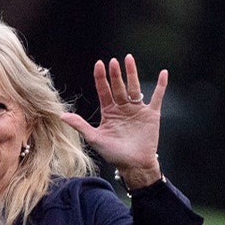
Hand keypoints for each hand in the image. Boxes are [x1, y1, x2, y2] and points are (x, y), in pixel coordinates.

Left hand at [61, 54, 167, 189]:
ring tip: (128, 59)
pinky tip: (163, 73)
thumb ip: (80, 125)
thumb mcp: (95, 138)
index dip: (101, 78)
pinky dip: (161, 86)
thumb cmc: (113, 154)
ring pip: (135, 87)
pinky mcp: (151, 114)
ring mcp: (137, 110)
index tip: (99, 64)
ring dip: (132, 73)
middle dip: (115, 74)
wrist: (134, 165)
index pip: (104, 91)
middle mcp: (122, 108)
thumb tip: (61, 116)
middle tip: (112, 61)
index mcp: (109, 112)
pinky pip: (157, 97)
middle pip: (118, 87)